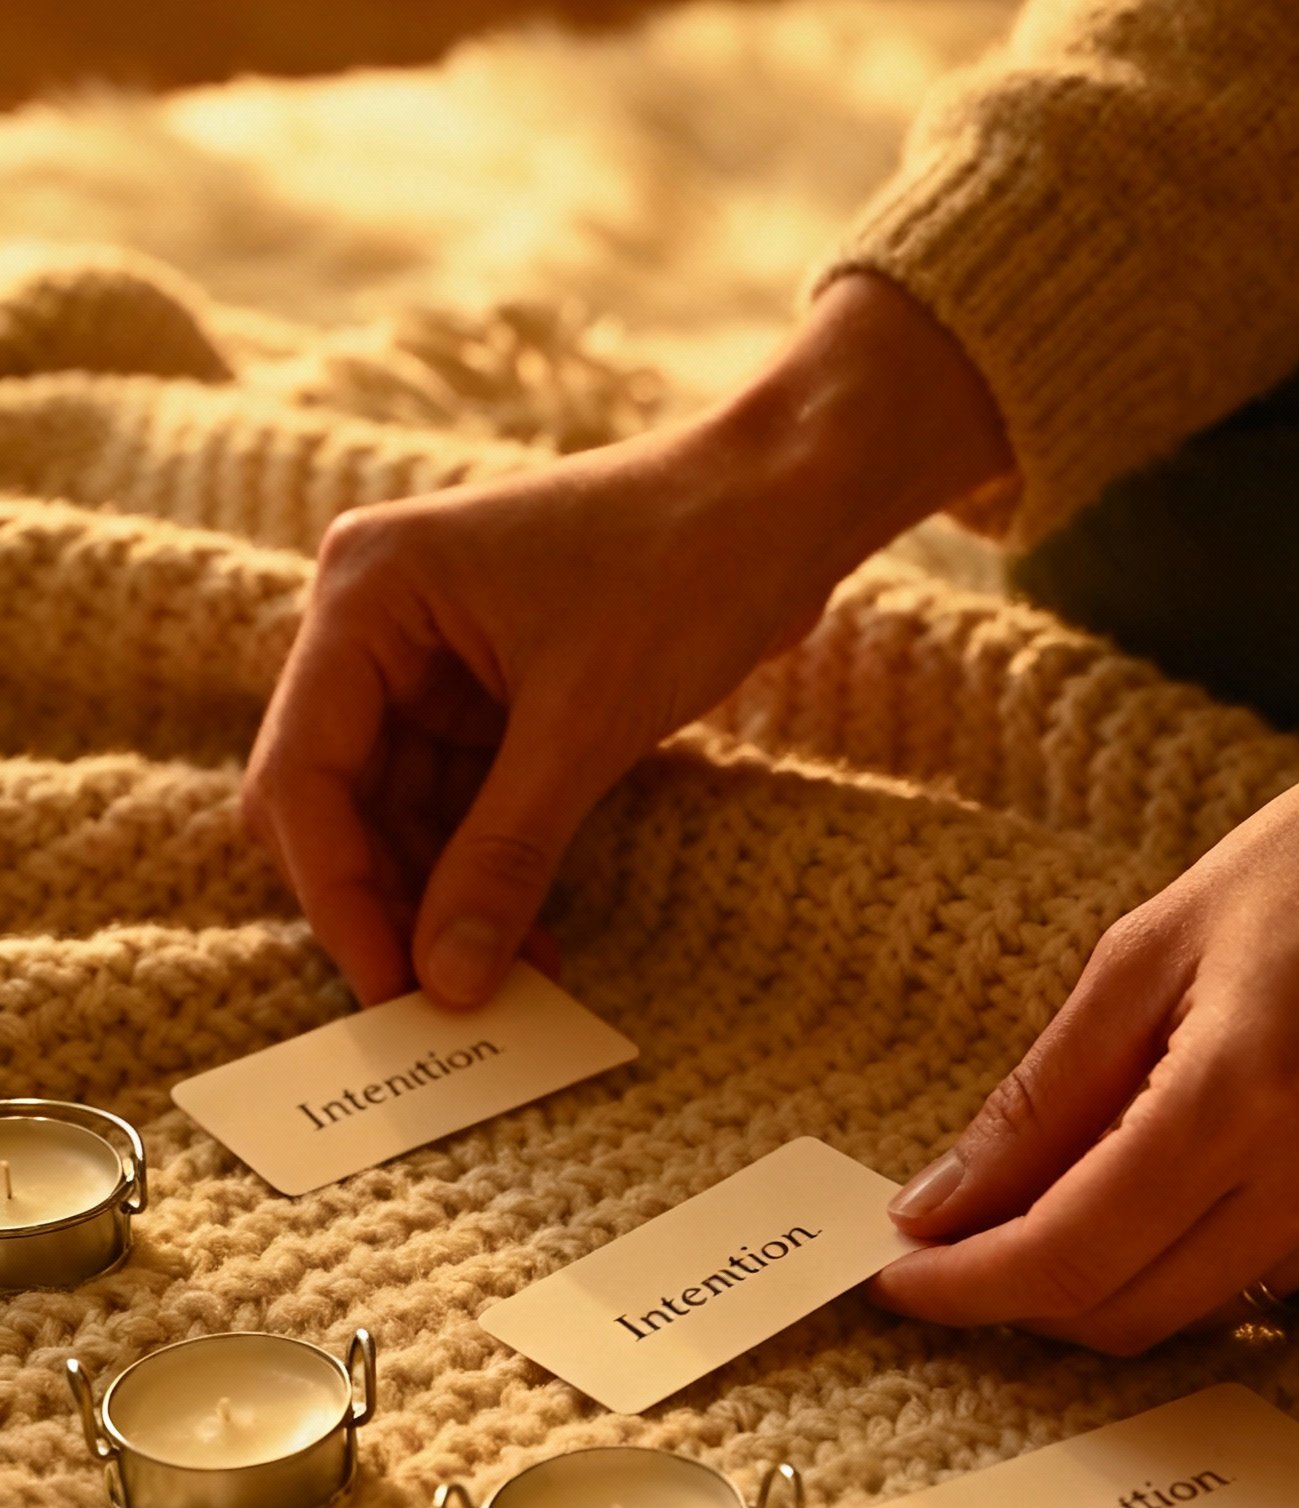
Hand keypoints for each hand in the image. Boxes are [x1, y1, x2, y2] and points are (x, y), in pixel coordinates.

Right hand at [242, 275, 1011, 1008]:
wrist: (785, 503)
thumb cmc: (685, 568)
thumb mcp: (586, 727)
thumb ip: (504, 858)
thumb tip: (445, 984)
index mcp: (368, 593)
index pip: (303, 771)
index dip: (338, 893)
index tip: (388, 992)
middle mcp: (376, 620)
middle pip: (332, 798)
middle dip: (383, 901)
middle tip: (436, 1004)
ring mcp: (429, 656)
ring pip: (396, 813)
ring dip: (440, 899)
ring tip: (503, 985)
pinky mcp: (485, 689)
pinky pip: (457, 802)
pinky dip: (484, 869)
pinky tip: (528, 938)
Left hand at [877, 711, 1298, 1352]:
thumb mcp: (1150, 950)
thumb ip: (1043, 1095)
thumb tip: (943, 1200)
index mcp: (1240, 1093)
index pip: (1070, 1251)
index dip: (967, 1286)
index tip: (898, 1279)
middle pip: (1128, 1314)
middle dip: (1018, 1304)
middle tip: (948, 1258)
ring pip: (1198, 1319)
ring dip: (1098, 1294)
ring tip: (1033, 1229)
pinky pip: (1269, 1288)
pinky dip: (1184, 1270)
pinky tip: (1143, 1212)